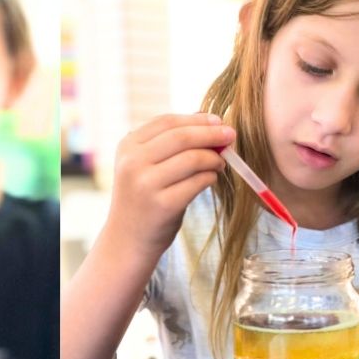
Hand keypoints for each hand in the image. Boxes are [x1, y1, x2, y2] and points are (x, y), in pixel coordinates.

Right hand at [109, 113, 234, 250]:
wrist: (127, 239)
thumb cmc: (142, 198)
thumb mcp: (143, 165)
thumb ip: (168, 142)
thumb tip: (208, 120)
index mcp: (127, 147)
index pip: (167, 122)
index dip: (196, 119)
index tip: (218, 121)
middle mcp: (133, 163)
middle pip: (182, 136)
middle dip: (212, 133)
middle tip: (231, 136)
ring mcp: (146, 185)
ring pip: (193, 158)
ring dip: (214, 158)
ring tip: (220, 163)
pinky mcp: (163, 205)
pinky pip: (199, 181)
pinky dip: (211, 177)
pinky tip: (211, 179)